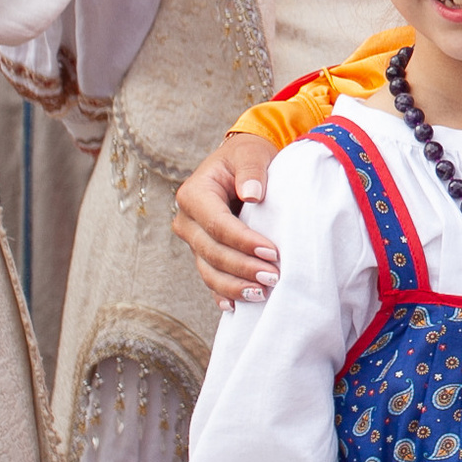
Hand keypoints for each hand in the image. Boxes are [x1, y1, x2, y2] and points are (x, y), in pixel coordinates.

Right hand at [172, 133, 281, 308]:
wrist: (242, 164)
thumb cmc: (247, 157)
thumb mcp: (251, 153)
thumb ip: (252, 170)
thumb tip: (253, 194)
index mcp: (193, 195)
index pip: (217, 225)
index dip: (243, 242)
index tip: (272, 252)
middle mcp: (187, 221)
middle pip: (212, 252)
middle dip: (242, 268)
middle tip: (273, 276)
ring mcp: (194, 240)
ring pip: (209, 271)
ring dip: (235, 286)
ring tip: (263, 293)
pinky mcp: (204, 254)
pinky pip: (211, 278)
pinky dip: (223, 293)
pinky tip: (237, 307)